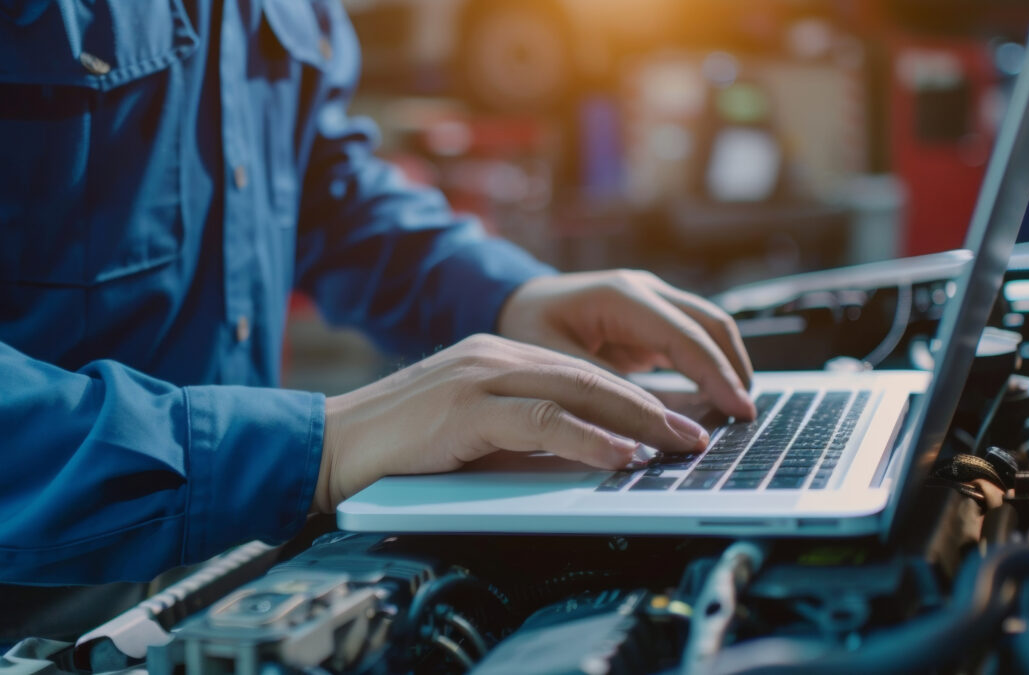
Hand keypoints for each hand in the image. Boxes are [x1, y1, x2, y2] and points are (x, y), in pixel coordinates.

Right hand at [313, 334, 710, 512]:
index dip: (635, 398)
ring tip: (676, 444)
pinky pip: (543, 420)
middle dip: (652, 406)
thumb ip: (522, 432)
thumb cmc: (398, 447)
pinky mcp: (467, 407)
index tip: (674, 422)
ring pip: (577, 390)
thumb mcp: (472, 431)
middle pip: (591, 375)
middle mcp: (495, 356)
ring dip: (636, 419)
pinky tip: (620, 455)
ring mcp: (480, 376)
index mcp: (497, 358)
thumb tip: (583, 453)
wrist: (332, 444)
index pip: (582, 372)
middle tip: (696, 433)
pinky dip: (590, 438)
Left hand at [497, 270, 754, 418]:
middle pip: (710, 324)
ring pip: (708, 329)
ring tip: (737, 411)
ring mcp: (651, 301)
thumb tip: (652, 420)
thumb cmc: (526, 327)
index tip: (739, 410)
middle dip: (734, 369)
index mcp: (620, 295)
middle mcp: (643, 290)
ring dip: (727, 366)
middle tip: (747, 416)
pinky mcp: (651, 319)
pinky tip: (715, 400)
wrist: (512, 302)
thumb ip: (601, 387)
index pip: (684, 335)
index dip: (716, 373)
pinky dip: (709, 367)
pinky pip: (691, 340)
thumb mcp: (552, 361)